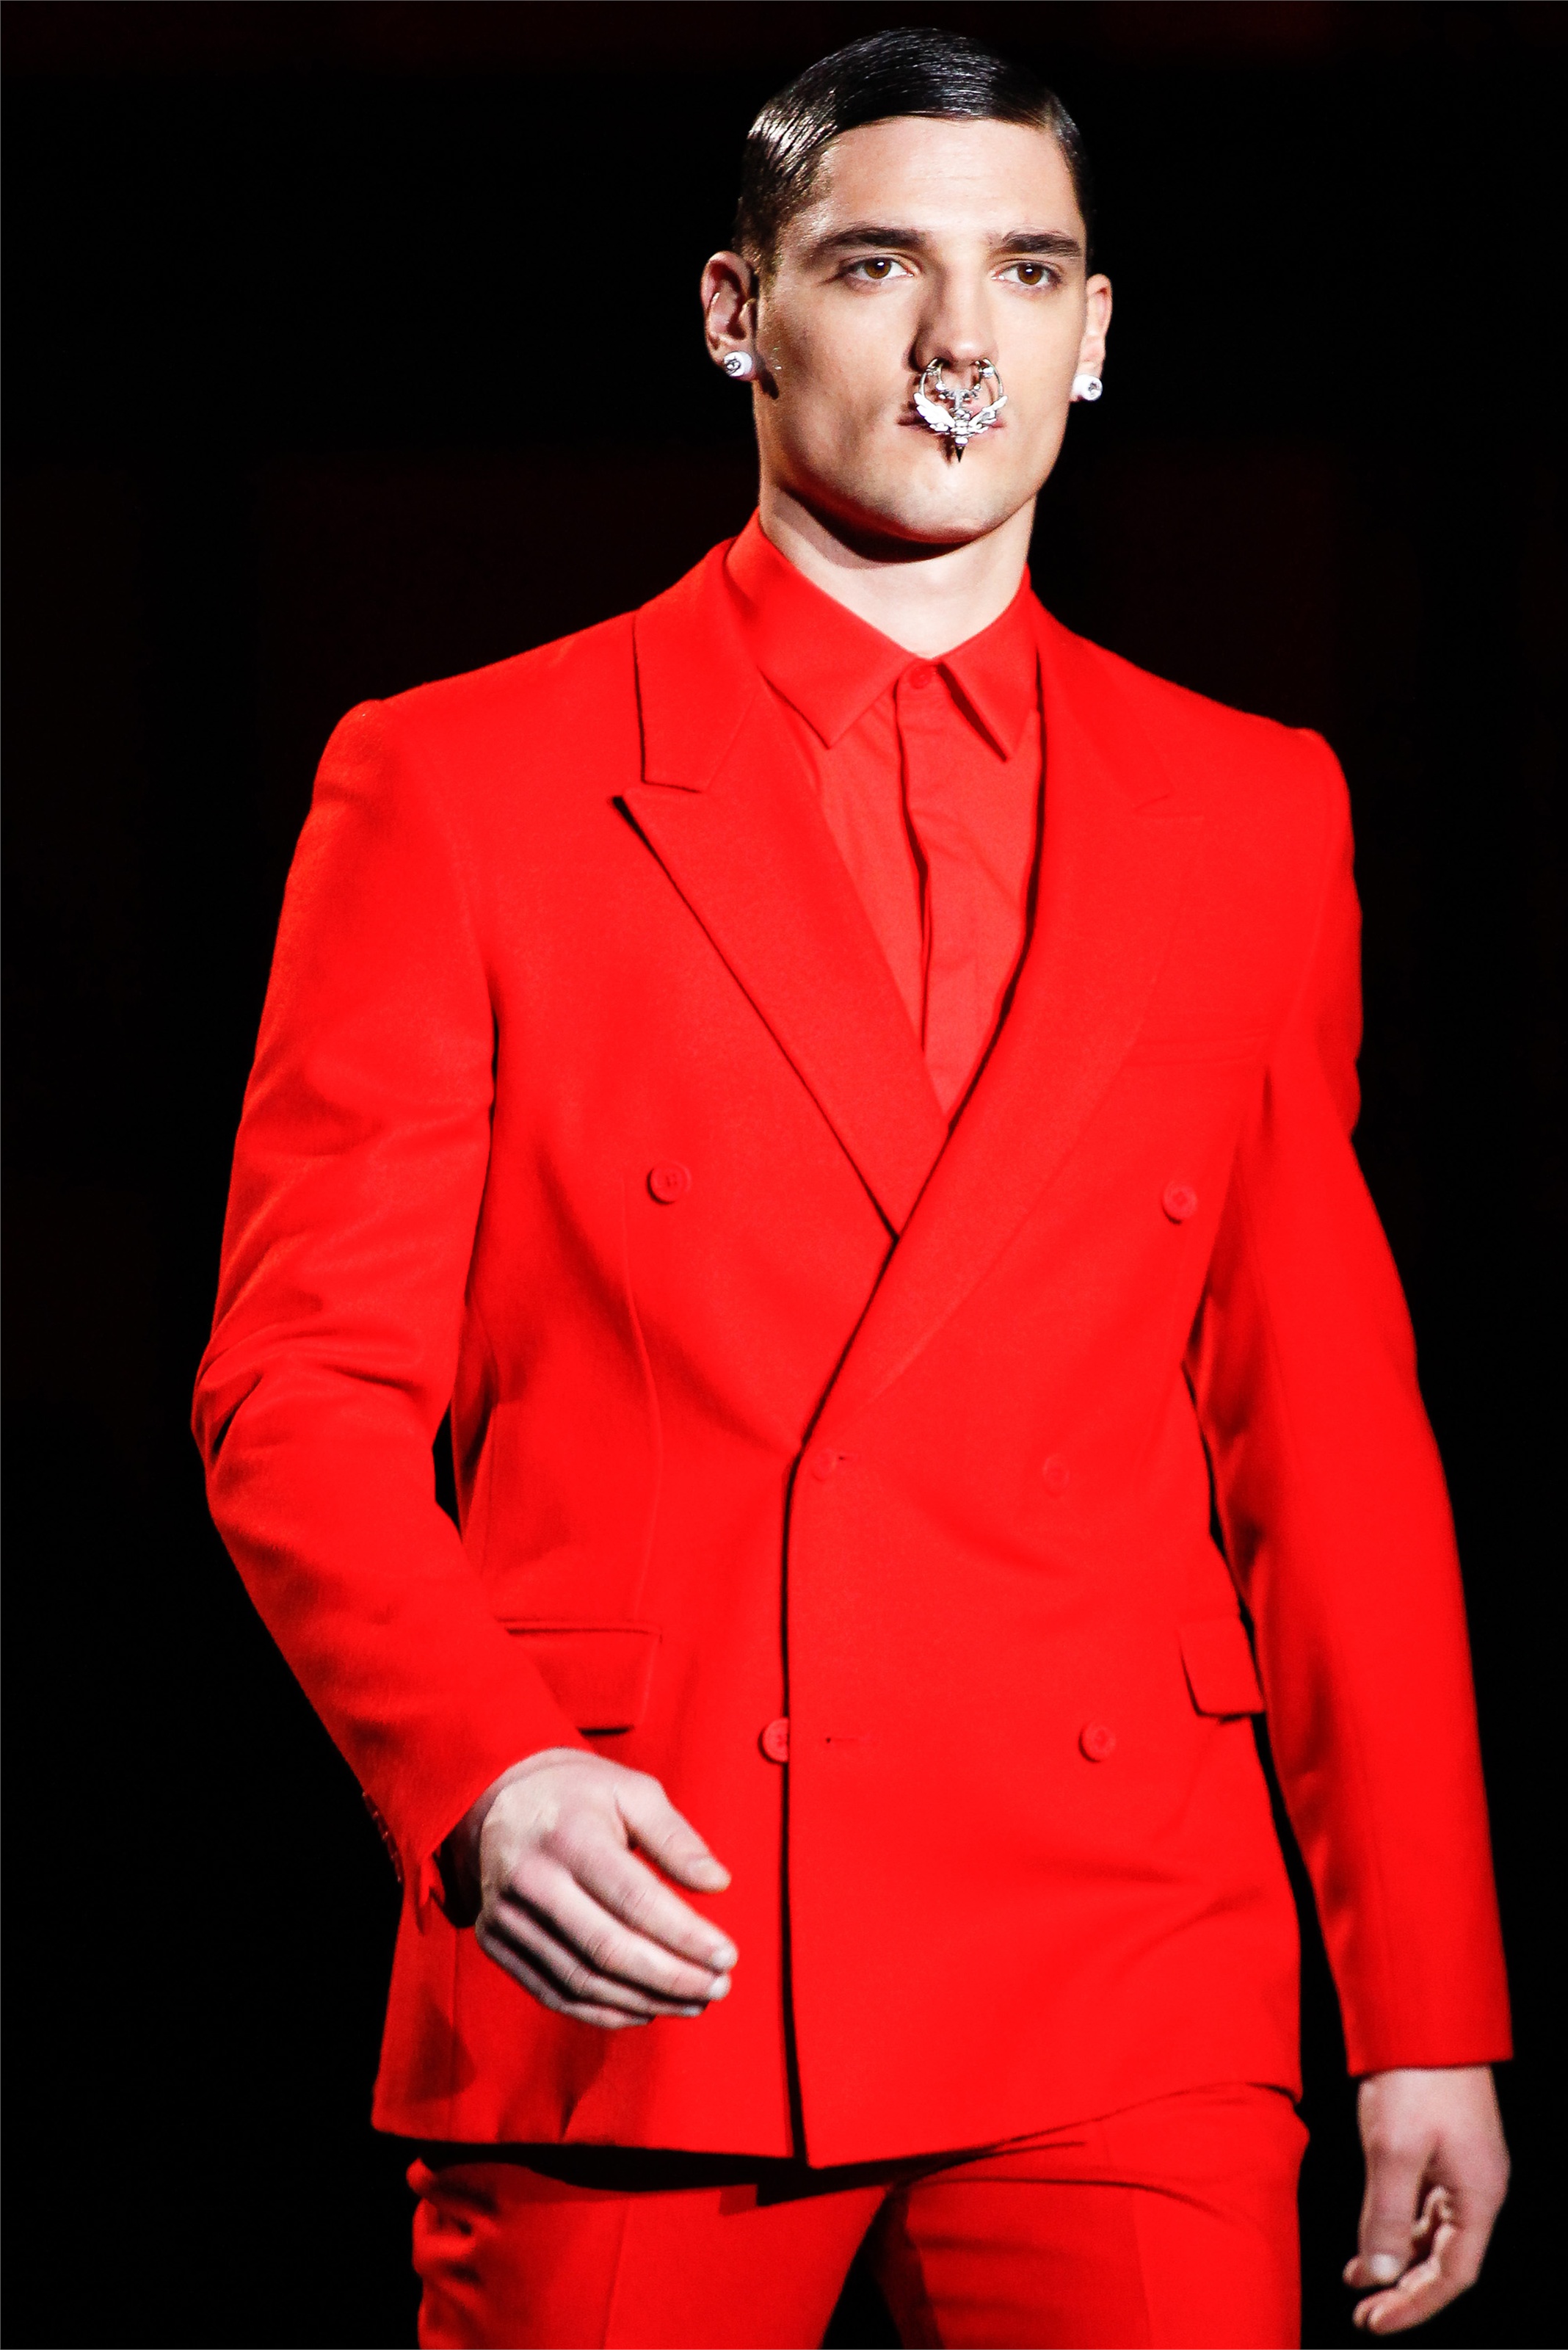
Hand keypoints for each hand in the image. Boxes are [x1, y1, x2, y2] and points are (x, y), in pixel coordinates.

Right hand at [449, 1749, 737, 2029]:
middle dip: (672, 1977)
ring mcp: (506, 1917)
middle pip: (609, 1949)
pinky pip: (554, 1993)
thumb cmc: (580, 1796)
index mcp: (568, 1835)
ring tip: (694, 2002)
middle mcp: (530, 1880)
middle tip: (718, 1987)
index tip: (728, 1955)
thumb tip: (718, 1884)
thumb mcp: (632, 1792)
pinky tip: (647, 2008)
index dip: (685, 1935)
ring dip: (646, 2000)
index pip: (635, 1900)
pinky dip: (605, 2012)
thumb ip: (676, 1838)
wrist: (500, 1800)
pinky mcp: (494, 1943)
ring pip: (583, 1981)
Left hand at [1345, 2066, 1508, 2331]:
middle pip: (1444, 2257)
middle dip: (1404, 2287)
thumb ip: (1384, 2216)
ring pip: (1430, 2229)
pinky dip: (1393, 2220)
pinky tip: (1366, 2229)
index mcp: (1478, 2194)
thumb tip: (1378, 2273)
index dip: (1415, 2304)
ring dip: (1394, 2254)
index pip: (1452, 2274)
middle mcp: (1476, 2185)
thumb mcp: (1393, 2150)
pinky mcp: (1441, 2143)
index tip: (1374, 2321)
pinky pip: (1421, 2200)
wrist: (1425, 2014)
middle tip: (1363, 2310)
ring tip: (1356, 2276)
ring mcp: (1460, 2163)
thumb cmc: (1416, 2077)